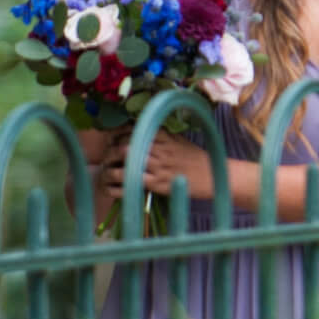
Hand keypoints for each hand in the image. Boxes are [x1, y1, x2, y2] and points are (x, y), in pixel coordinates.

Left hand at [99, 131, 215, 208]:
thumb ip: (161, 134)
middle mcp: (159, 149)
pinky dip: (120, 186)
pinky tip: (113, 188)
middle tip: (106, 157)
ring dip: (111, 169)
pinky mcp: (159, 184)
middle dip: (111, 152)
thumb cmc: (195, 157)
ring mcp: (159, 167)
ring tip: (107, 172)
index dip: (117, 135)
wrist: (212, 175)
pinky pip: (134, 183)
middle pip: (126, 146)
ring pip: (127, 164)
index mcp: (163, 136)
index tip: (111, 140)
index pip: (133, 130)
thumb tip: (141, 130)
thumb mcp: (179, 140)